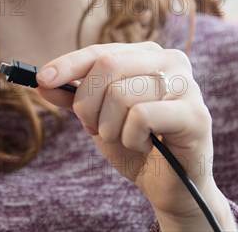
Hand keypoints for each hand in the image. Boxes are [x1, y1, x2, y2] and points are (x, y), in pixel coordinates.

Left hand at [35, 42, 236, 229]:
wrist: (168, 185)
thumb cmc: (134, 144)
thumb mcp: (97, 116)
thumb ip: (74, 96)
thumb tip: (42, 81)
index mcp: (148, 55)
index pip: (100, 52)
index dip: (67, 65)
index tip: (41, 79)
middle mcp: (171, 61)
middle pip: (107, 67)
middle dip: (87, 103)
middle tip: (93, 127)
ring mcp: (187, 85)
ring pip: (121, 94)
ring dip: (110, 127)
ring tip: (124, 138)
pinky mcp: (196, 115)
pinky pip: (141, 117)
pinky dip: (131, 138)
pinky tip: (145, 146)